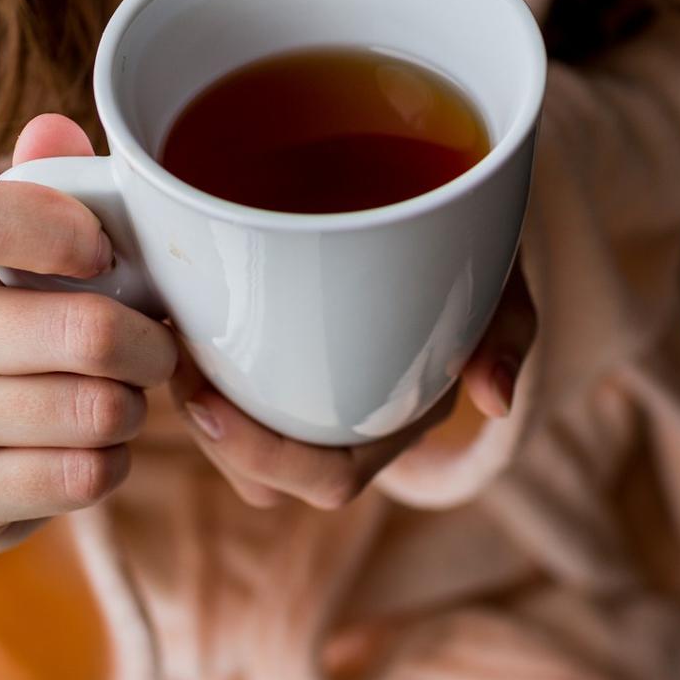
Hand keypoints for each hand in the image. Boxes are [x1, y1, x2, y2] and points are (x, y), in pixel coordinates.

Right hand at [0, 114, 177, 552]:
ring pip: (97, 410)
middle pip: (86, 331)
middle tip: (156, 348)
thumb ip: (43, 183)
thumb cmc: (6, 318)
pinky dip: (112, 463)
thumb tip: (56, 130)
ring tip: (117, 396)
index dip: (58, 228)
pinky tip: (90, 447)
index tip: (104, 254)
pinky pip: (85, 477)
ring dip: (133, 407)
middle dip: (151, 344)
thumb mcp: (17, 246)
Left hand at [168, 263, 535, 509]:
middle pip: (264, 478)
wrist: (436, 201)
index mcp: (394, 422)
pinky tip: (173, 311)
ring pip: (233, 443)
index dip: (264, 458)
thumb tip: (496, 401)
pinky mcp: (268, 360)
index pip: (329, 478)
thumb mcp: (499, 278)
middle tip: (177, 362)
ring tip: (170, 336)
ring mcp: (305, 395)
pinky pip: (221, 388)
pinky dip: (191, 366)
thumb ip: (508, 331)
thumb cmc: (467, 247)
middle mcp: (346, 422)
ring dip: (193, 404)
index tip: (207, 401)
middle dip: (212, 438)